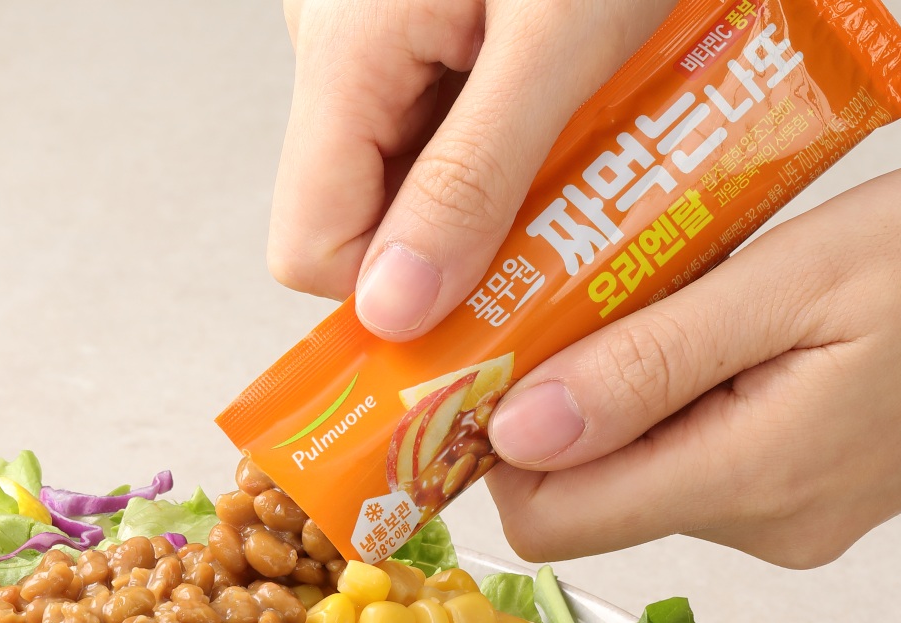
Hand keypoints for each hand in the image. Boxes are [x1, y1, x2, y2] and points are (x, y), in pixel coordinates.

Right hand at [269, 0, 676, 339]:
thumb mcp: (559, 40)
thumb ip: (472, 181)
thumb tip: (393, 314)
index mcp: (343, 56)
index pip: (311, 249)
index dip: (397, 294)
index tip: (499, 302)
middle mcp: (334, 47)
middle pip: (363, 211)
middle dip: (463, 242)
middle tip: (572, 222)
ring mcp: (369, 27)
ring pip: (408, 166)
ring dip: (501, 187)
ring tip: (589, 140)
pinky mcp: (415, 13)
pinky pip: (441, 109)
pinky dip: (509, 128)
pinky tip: (577, 97)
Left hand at [485, 148, 900, 567]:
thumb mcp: (791, 285)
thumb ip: (646, 367)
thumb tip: (517, 434)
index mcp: (752, 480)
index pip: (552, 520)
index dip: (496, 447)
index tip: (487, 358)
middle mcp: (767, 525)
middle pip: (591, 496)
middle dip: (560, 407)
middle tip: (583, 294)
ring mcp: (796, 519)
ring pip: (647, 471)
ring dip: (628, 390)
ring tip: (677, 292)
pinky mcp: (819, 492)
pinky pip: (707, 454)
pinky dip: (687, 394)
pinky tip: (729, 321)